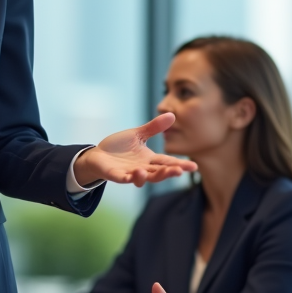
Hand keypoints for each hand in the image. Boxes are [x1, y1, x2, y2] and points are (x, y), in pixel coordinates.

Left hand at [73, 113, 196, 187]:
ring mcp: (130, 173)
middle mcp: (143, 168)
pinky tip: (137, 173)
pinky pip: (125, 178)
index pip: (167, 162)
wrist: (98, 155)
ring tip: (160, 171)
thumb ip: (154, 127)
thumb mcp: (137, 134)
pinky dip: (131, 177)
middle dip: (169, 172)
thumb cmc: (118, 146)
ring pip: (145, 178)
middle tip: (180, 171)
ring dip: (152, 176)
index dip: (179, 164)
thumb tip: (172, 114)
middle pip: (159, 172)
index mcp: (149, 159)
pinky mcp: (117, 175)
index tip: (193, 166)